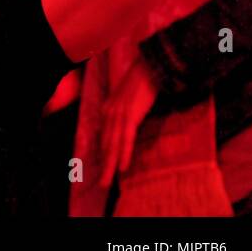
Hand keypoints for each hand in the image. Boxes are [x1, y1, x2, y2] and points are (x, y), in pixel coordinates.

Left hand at [98, 55, 158, 187]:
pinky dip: (123, 153)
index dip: (104, 155)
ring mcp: (118, 114)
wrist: (149, 66)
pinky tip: (121, 166)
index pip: (104, 137)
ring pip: (113, 145)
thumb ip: (127, 113)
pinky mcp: (130, 114)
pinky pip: (126, 138)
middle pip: (106, 144)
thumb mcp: (131, 100)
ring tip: (107, 182)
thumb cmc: (143, 82)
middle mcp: (109, 112)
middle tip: (101, 184)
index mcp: (108, 109)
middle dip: (103, 166)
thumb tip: (128, 127)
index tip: (103, 169)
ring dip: (110, 165)